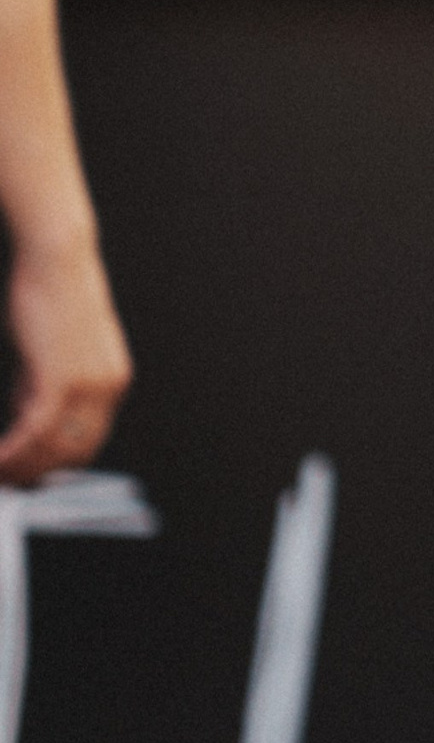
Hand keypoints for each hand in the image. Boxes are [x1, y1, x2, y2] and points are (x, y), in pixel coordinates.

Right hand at [0, 239, 132, 485]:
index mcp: (112, 379)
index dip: (57, 462)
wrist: (58, 261)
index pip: (89, 437)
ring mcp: (90, 384)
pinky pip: (37, 430)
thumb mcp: (49, 351)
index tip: (28, 473)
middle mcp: (109, 386)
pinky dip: (13, 450)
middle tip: (8, 482)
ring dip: (22, 466)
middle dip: (38, 473)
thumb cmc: (51, 296)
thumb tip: (28, 416)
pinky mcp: (64, 379)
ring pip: (55, 447)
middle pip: (75, 451)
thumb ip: (41, 385)